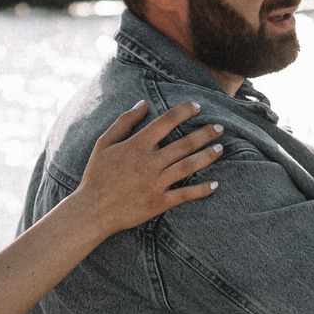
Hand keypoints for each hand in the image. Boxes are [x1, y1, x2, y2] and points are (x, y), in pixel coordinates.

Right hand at [70, 101, 224, 234]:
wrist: (92, 210)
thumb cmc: (97, 175)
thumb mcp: (104, 143)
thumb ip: (124, 122)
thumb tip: (143, 103)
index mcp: (136, 146)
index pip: (166, 122)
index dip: (184, 111)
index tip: (197, 106)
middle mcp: (149, 163)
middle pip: (184, 144)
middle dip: (205, 133)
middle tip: (220, 126)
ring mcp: (155, 183)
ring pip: (188, 166)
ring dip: (207, 156)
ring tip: (221, 148)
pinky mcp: (159, 202)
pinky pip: (184, 194)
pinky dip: (201, 190)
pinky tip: (214, 184)